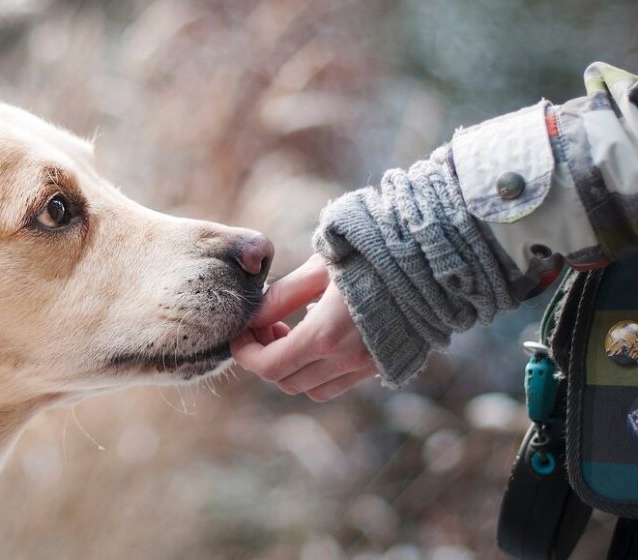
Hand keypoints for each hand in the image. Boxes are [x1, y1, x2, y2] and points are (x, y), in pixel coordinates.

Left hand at [231, 254, 378, 400]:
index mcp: (326, 335)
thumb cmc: (372, 253)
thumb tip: (252, 317)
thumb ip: (282, 297)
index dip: (246, 353)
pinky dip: (320, 370)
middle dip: (266, 358)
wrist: (433, 259)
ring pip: (312, 389)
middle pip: (286, 381)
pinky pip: (339, 382)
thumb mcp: (319, 268)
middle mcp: (347, 360)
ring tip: (291, 331)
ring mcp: (368, 366)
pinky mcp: (384, 365)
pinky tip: (322, 335)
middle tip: (266, 326)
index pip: (269, 366)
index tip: (240, 333)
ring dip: (293, 368)